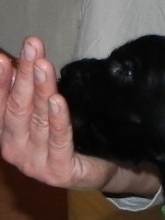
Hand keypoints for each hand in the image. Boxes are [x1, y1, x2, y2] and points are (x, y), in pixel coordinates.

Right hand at [0, 37, 159, 195]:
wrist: (100, 172)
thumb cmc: (71, 142)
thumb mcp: (47, 116)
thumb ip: (32, 97)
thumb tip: (20, 66)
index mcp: (7, 135)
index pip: (1, 104)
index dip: (1, 80)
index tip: (3, 56)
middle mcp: (14, 151)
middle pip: (19, 107)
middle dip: (27, 75)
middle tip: (33, 48)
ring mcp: (35, 165)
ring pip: (38, 120)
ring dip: (42, 89)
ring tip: (43, 65)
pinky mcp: (58, 172)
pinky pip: (59, 140)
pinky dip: (58, 119)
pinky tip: (57, 100)